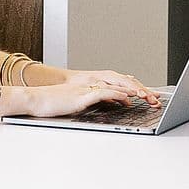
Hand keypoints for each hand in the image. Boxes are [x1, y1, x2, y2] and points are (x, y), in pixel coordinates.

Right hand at [8, 74, 152, 119]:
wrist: (33, 100)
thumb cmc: (51, 104)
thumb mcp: (76, 103)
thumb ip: (92, 102)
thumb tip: (108, 105)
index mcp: (90, 86)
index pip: (117, 84)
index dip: (134, 88)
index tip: (149, 95)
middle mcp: (90, 84)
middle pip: (120, 83)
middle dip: (140, 90)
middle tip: (155, 98)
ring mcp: (86, 89)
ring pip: (115, 86)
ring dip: (133, 91)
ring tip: (147, 97)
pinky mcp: (81, 96)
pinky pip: (103, 92)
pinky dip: (117, 94)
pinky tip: (127, 98)